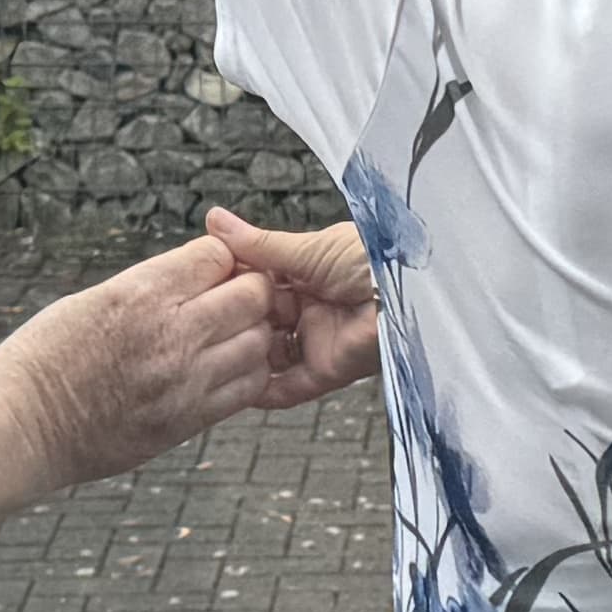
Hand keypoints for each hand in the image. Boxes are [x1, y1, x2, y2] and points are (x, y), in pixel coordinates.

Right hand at [0, 230, 341, 493]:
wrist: (18, 429)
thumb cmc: (42, 359)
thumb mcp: (89, 301)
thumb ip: (147, 287)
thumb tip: (193, 274)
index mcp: (139, 293)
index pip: (216, 255)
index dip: (219, 257)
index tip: (210, 270)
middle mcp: (170, 333)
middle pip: (252, 295)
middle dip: (249, 290)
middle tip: (233, 300)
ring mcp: (184, 380)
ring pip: (259, 342)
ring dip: (253, 334)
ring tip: (229, 337)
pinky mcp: (187, 421)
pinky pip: (247, 389)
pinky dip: (247, 375)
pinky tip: (225, 371)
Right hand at [200, 205, 381, 403]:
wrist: (413, 292)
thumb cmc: (374, 258)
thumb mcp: (309, 248)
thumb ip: (258, 245)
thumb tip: (215, 220)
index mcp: (308, 272)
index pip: (256, 283)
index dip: (230, 287)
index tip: (198, 287)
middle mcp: (311, 306)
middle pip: (259, 320)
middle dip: (234, 323)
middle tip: (200, 323)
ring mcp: (319, 339)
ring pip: (270, 355)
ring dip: (244, 355)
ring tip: (210, 355)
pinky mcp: (329, 370)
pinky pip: (291, 387)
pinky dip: (264, 391)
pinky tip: (234, 389)